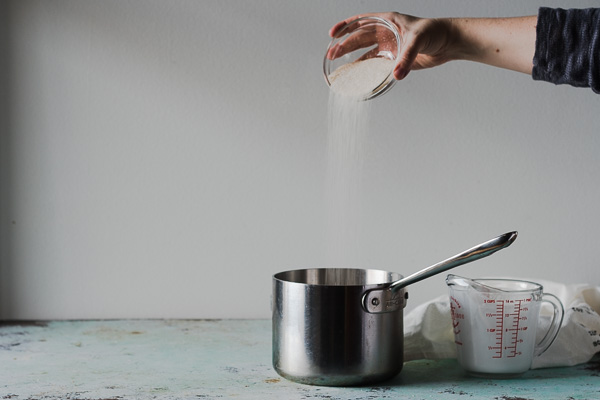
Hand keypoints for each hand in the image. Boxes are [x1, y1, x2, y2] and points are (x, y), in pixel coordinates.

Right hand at [329, 13, 456, 80]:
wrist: (449, 42)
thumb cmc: (435, 32)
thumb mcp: (418, 41)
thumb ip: (406, 58)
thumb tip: (396, 75)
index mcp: (387, 21)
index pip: (361, 21)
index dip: (345, 26)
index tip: (333, 33)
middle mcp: (386, 32)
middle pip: (359, 38)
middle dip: (344, 45)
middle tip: (331, 54)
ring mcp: (389, 45)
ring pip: (365, 51)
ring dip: (352, 57)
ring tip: (338, 65)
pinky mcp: (394, 58)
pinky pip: (375, 63)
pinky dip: (365, 68)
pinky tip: (355, 74)